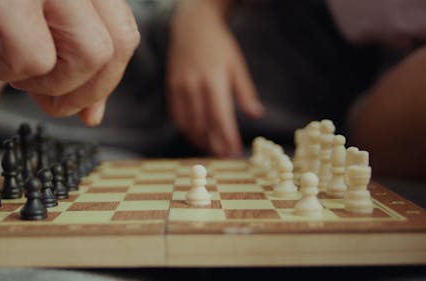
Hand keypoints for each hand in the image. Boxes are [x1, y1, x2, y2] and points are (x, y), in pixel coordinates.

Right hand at [0, 0, 139, 124]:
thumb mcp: (35, 19)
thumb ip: (71, 59)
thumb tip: (92, 113)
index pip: (124, 37)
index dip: (107, 80)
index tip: (85, 106)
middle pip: (116, 49)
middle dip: (81, 90)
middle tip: (41, 92)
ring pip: (88, 55)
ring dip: (46, 80)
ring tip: (9, 61)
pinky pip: (33, 57)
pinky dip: (4, 70)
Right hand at [166, 0, 262, 156]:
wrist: (191, 27)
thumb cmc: (219, 46)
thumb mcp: (236, 65)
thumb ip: (244, 92)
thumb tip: (256, 114)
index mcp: (214, 81)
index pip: (221, 117)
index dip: (228, 137)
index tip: (234, 152)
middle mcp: (195, 86)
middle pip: (205, 124)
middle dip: (215, 143)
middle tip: (224, 156)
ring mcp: (180, 88)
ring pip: (189, 123)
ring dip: (201, 140)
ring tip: (212, 149)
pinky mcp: (171, 88)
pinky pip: (177, 116)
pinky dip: (187, 129)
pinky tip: (196, 136)